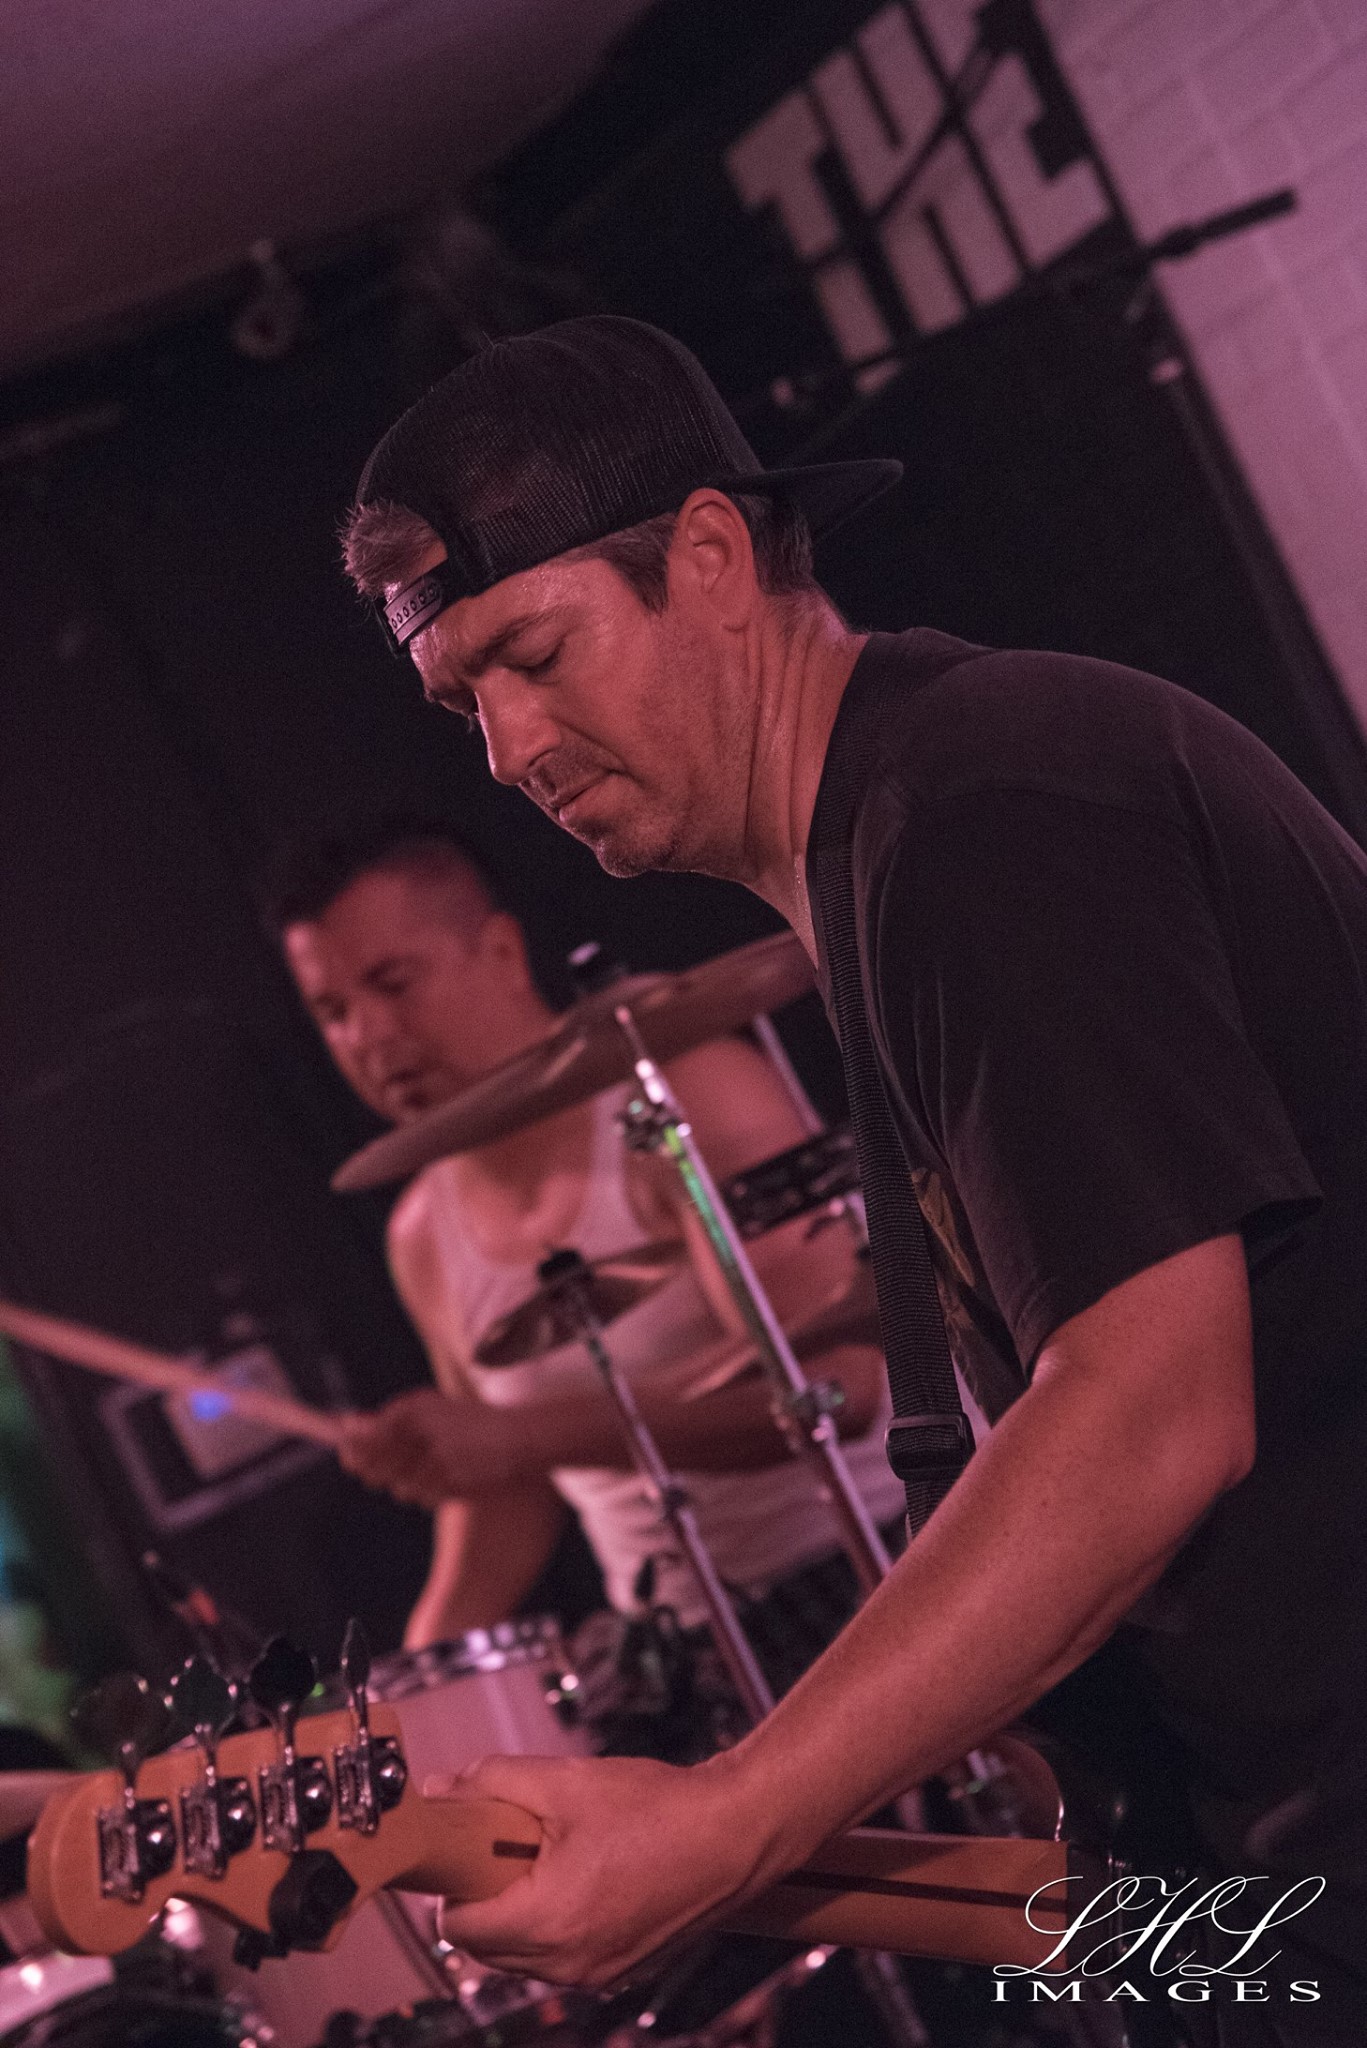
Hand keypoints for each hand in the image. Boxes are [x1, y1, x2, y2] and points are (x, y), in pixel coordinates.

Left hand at [338, 1391, 522, 1506]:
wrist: (517, 1439)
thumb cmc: (469, 1422)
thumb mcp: (430, 1407)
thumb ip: (389, 1417)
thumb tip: (348, 1424)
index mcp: (415, 1409)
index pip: (366, 1437)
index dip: (349, 1448)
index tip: (344, 1452)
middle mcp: (423, 1433)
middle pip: (375, 1466)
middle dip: (369, 1468)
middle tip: (370, 1465)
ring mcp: (438, 1462)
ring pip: (398, 1487)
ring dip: (401, 1481)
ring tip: (421, 1467)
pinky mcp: (452, 1486)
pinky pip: (422, 1498)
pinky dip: (425, 1492)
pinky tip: (440, 1477)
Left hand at [431, 1751, 774, 1986]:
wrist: (736, 1834)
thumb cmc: (660, 1810)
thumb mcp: (566, 1781)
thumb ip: (493, 1782)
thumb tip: (442, 1788)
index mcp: (547, 1923)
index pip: (456, 1926)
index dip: (453, 1879)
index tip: (468, 1843)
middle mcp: (568, 1964)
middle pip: (484, 1946)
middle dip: (483, 1893)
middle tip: (507, 1840)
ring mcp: (595, 1973)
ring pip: (519, 1954)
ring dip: (516, 1909)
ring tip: (549, 1852)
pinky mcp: (618, 1968)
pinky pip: (558, 1955)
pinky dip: (551, 1920)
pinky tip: (580, 1870)